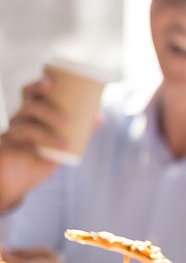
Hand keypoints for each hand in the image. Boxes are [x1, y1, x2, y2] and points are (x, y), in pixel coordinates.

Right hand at [0, 78, 68, 210]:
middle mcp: (20, 119)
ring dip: (50, 116)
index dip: (38, 84)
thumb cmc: (39, 159)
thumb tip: (98, 118)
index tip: (51, 81)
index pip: (30, 93)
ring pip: (27, 113)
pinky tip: (63, 144)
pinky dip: (47, 138)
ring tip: (68, 125)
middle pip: (27, 98)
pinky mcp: (8, 144)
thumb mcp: (59, 145)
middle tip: (63, 96)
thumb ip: (76, 132)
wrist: (17, 181)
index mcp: (30, 115)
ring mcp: (13, 130)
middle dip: (42, 93)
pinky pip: (25, 134)